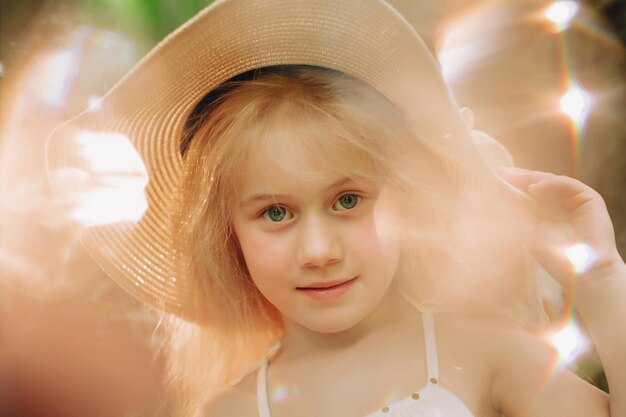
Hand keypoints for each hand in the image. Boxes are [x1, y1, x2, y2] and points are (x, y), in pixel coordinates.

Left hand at [497, 167, 622, 286]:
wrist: (582, 272)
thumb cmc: (555, 257)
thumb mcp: (530, 232)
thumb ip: (519, 214)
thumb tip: (496, 197)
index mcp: (548, 209)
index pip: (529, 190)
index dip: (513, 183)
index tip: (493, 178)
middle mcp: (562, 201)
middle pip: (539, 182)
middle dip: (519, 177)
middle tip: (500, 172)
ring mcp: (576, 198)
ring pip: (551, 180)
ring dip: (531, 178)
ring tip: (512, 179)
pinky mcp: (589, 198)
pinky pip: (566, 183)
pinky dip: (549, 184)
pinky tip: (533, 189)